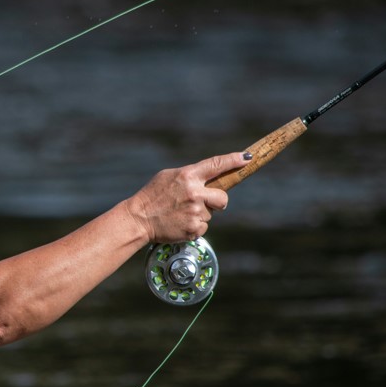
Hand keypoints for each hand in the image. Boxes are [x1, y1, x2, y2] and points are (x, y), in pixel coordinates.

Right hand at [124, 152, 250, 243]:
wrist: (138, 219)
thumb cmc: (152, 196)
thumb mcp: (168, 177)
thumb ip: (189, 176)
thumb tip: (209, 178)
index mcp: (187, 176)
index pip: (216, 164)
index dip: (234, 160)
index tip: (247, 158)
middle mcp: (194, 193)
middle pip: (223, 197)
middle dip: (218, 201)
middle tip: (203, 202)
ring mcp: (195, 212)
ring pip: (211, 214)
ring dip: (199, 214)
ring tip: (180, 213)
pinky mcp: (194, 228)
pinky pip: (203, 227)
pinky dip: (194, 226)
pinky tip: (179, 223)